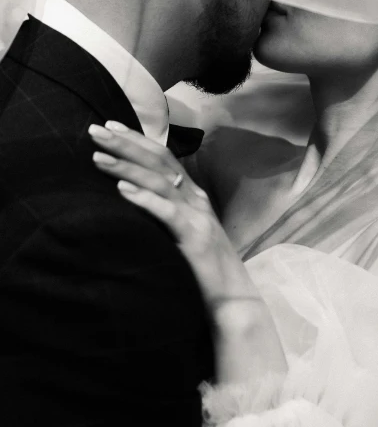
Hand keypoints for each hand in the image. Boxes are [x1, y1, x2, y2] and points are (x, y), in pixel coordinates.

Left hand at [89, 121, 286, 379]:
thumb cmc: (203, 269)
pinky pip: (167, 213)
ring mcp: (198, 216)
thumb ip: (166, 211)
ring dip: (126, 167)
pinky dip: (145, 199)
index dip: (137, 139)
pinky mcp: (195, 238)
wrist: (234, 299)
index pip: (163, 157)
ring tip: (98, 158)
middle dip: (126, 143)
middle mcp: (196, 199)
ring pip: (160, 182)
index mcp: (193, 195)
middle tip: (95, 130)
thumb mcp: (183, 232)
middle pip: (159, 161)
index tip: (109, 126)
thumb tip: (133, 196)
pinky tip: (122, 190)